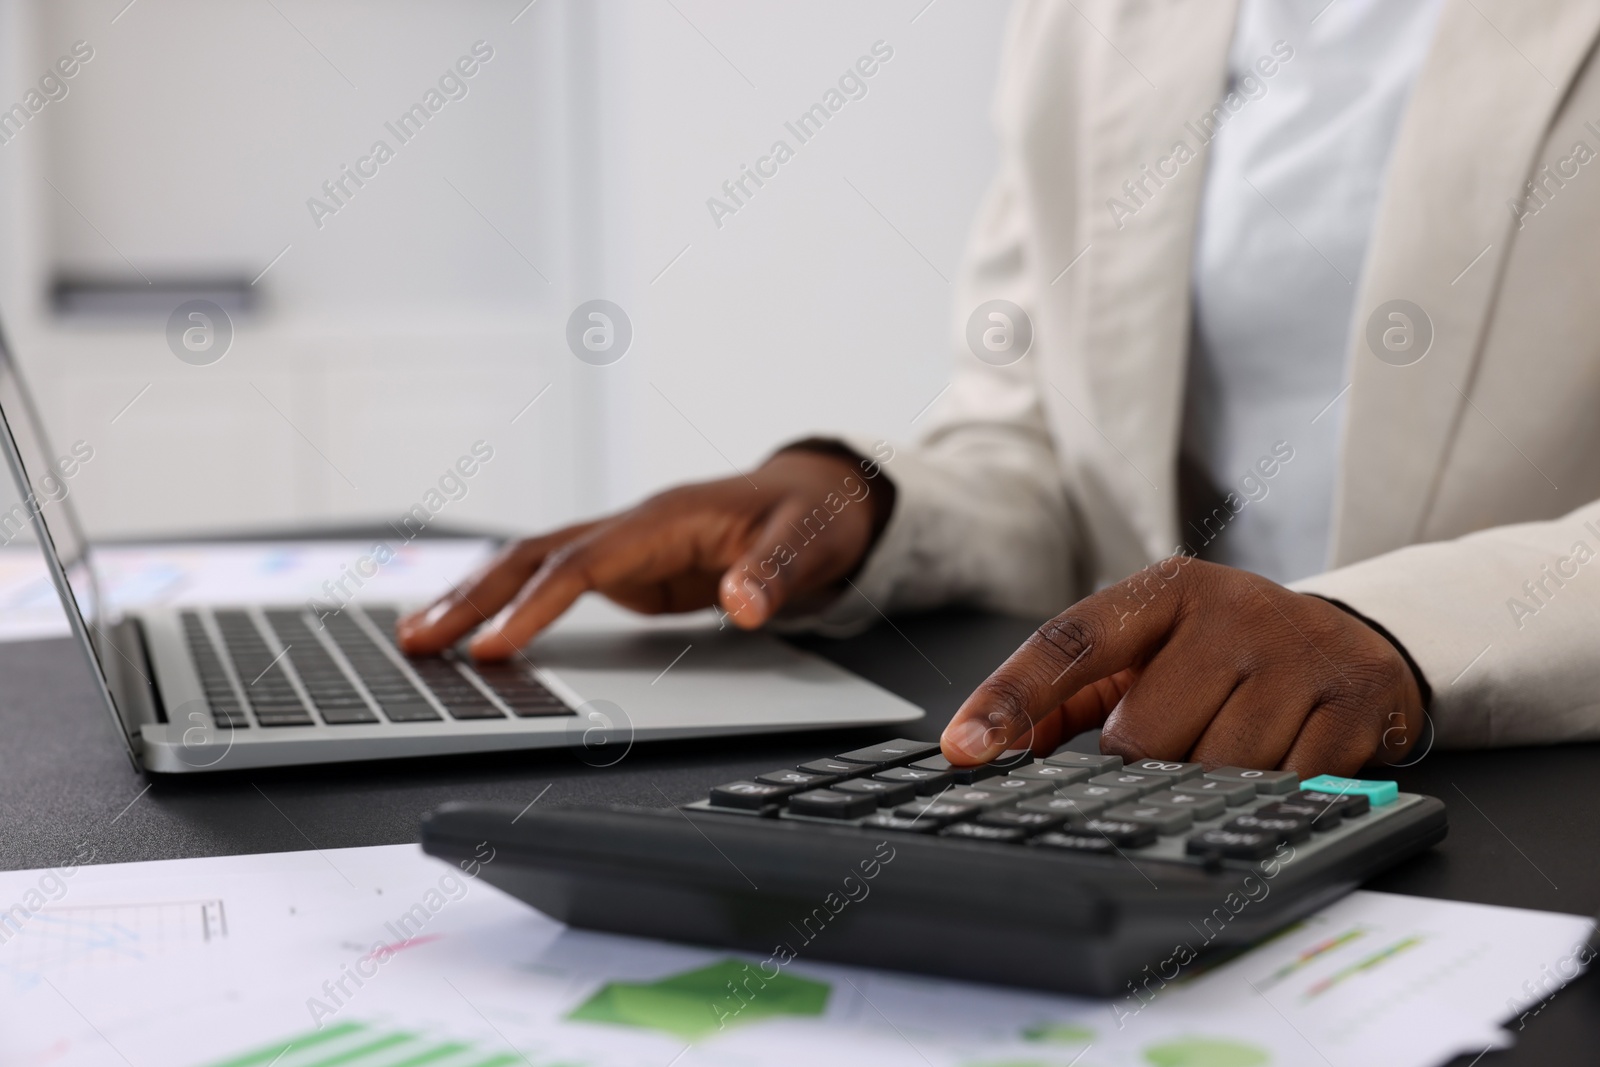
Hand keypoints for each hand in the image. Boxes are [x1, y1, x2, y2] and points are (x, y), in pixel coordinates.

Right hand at [396, 448, 889, 659]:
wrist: (818, 498)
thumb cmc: (810, 517)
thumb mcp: (809, 544)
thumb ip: (775, 573)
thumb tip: (742, 605)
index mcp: (666, 520)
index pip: (583, 563)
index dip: (534, 604)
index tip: (492, 646)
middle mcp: (633, 528)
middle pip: (535, 556)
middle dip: (473, 597)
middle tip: (418, 642)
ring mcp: (626, 548)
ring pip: (533, 565)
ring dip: (475, 598)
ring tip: (419, 638)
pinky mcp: (628, 569)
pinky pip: (553, 583)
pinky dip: (508, 604)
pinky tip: (475, 630)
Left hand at [939, 558, 1425, 776]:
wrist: (1348, 642)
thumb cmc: (1222, 653)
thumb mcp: (1147, 651)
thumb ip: (1064, 696)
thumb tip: (983, 749)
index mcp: (1166, 590)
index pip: (1069, 643)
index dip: (1011, 697)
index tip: (965, 747)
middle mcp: (1232, 610)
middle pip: (1143, 737)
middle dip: (1146, 761)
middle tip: (1180, 737)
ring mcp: (1296, 654)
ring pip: (1215, 771)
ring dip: (1212, 781)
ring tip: (1234, 742)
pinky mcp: (1352, 702)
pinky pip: (1285, 788)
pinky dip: (1273, 793)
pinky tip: (1284, 755)